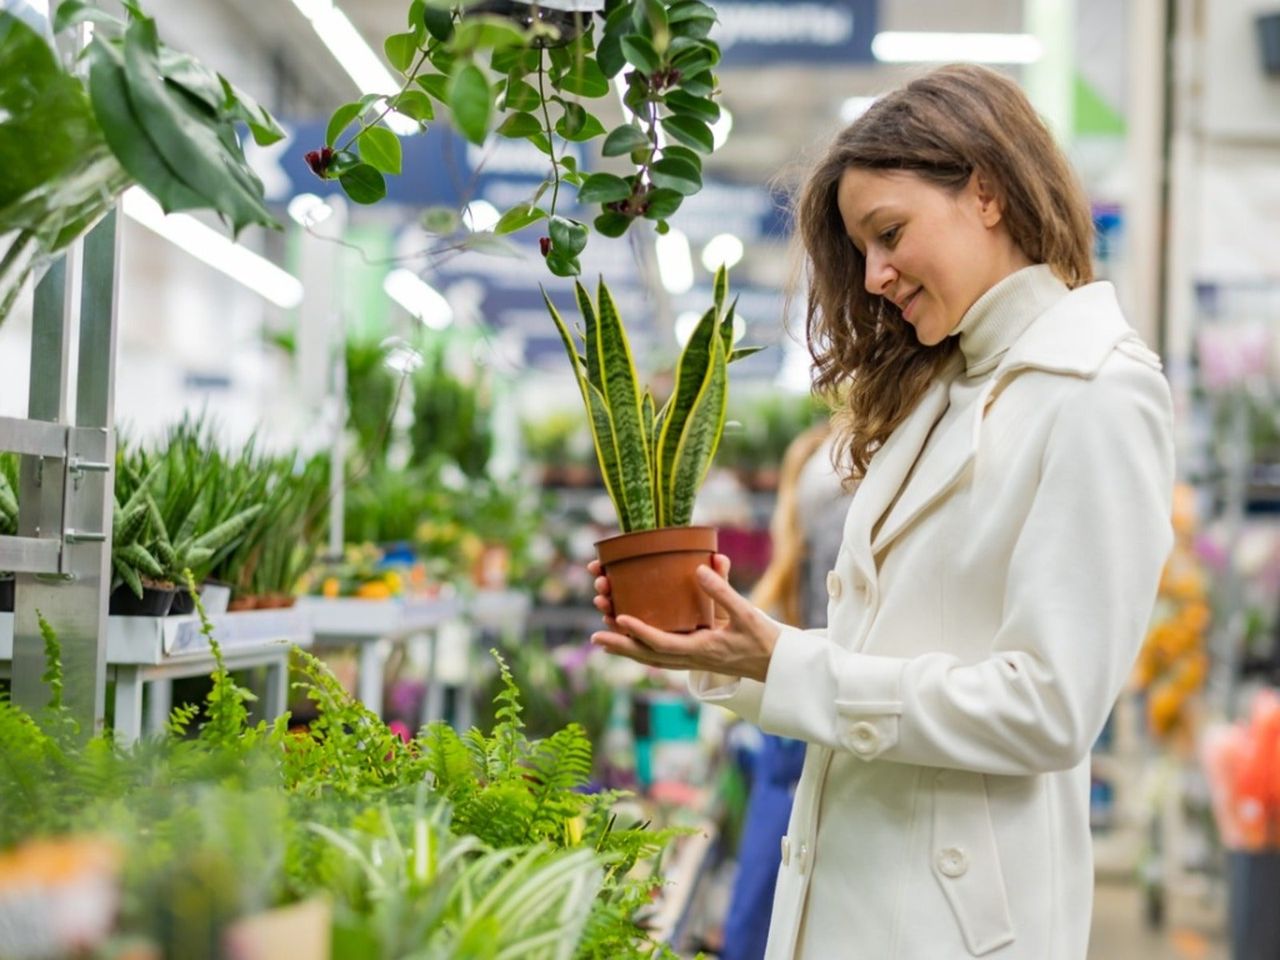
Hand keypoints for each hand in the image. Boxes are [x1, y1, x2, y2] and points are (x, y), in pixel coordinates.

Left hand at [586, 553, 779, 682]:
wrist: (778, 665)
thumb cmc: (764, 639)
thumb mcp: (746, 612)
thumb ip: (723, 590)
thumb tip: (701, 567)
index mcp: (702, 649)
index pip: (663, 643)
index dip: (639, 632)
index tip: (619, 618)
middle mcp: (692, 658)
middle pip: (648, 656)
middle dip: (620, 646)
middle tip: (595, 638)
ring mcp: (693, 660)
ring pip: (652, 658)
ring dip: (627, 649)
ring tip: (602, 638)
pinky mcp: (696, 657)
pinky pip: (662, 656)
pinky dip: (643, 650)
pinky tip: (631, 643)